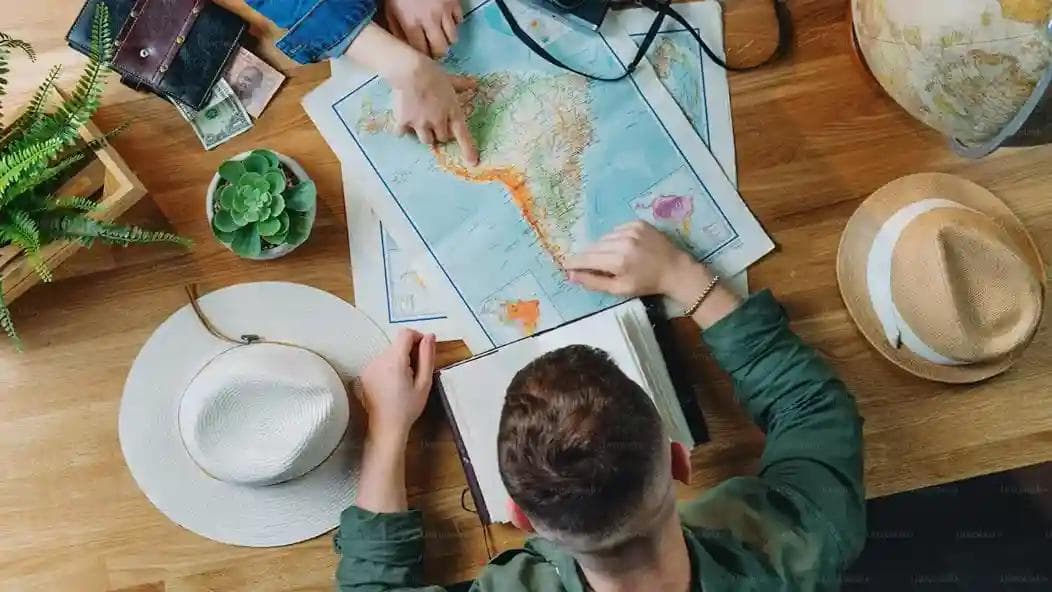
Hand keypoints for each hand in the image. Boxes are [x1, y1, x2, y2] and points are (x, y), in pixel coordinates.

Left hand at [359, 329, 436, 438]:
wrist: (385, 428)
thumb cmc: (407, 409)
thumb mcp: (424, 384)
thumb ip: (427, 357)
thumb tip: (429, 336)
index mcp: (394, 361)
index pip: (405, 334)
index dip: (418, 337)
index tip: (424, 351)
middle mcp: (378, 360)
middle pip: (397, 344)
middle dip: (409, 353)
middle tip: (416, 373)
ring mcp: (369, 367)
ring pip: (389, 354)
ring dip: (399, 361)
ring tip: (404, 382)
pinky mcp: (364, 374)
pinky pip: (380, 363)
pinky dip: (389, 368)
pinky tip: (393, 386)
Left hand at [386, 0, 463, 57]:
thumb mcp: (391, 9)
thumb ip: (397, 29)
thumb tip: (404, 46)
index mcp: (412, 23)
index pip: (421, 51)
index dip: (423, 56)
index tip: (422, 56)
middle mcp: (430, 20)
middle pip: (441, 49)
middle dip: (437, 52)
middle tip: (434, 49)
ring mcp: (445, 11)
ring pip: (453, 38)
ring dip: (447, 39)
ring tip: (440, 35)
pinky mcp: (455, 2)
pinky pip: (459, 20)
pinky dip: (454, 23)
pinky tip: (446, 19)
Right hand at [389, 55, 479, 164]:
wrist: (409, 70)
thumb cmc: (432, 73)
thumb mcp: (450, 79)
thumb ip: (462, 85)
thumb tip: (475, 83)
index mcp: (452, 111)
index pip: (463, 135)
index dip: (468, 150)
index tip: (472, 163)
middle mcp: (438, 121)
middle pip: (442, 138)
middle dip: (439, 133)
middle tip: (434, 123)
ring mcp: (421, 123)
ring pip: (426, 140)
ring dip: (425, 134)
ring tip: (420, 123)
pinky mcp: (404, 122)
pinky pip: (403, 133)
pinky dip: (402, 130)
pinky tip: (402, 121)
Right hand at [564, 221, 710, 303]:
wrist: (675, 269)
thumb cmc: (647, 283)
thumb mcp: (620, 289)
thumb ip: (594, 282)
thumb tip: (571, 275)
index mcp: (618, 261)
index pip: (586, 259)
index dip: (573, 262)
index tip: (565, 265)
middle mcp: (622, 242)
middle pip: (593, 247)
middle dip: (587, 256)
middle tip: (587, 265)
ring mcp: (631, 229)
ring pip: (604, 238)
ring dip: (602, 248)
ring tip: (610, 258)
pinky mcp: (637, 223)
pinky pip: (616, 230)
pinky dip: (614, 239)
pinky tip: (623, 248)